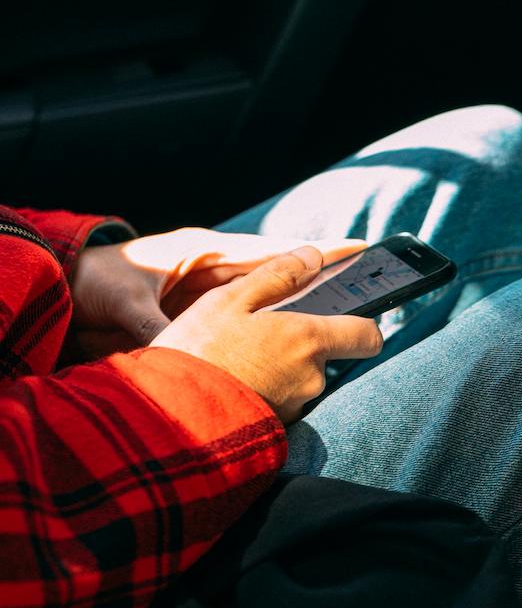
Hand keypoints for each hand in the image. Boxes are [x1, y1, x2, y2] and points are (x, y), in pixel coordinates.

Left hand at [69, 227, 367, 359]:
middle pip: (280, 277)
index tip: (357, 250)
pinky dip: (267, 334)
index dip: (315, 252)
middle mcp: (216, 272)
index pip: (271, 251)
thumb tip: (177, 357)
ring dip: (299, 310)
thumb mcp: (126, 299)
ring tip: (342, 324)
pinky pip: (244, 324)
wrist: (70, 286)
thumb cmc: (97, 280)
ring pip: (267, 302)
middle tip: (367, 290)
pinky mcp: (202, 317)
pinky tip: (290, 350)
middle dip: (321, 281)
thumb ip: (154, 326)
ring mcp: (211, 294)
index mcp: (205, 253)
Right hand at [150, 244, 382, 423]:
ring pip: (300, 379)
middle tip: (258, 334)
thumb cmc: (197, 351)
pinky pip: (280, 401)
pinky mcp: (276, 429)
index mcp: (307, 340)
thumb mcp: (229, 299)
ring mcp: (295, 407)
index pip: (367, 335)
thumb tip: (312, 255)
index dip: (361, 324)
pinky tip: (234, 382)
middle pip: (326, 356)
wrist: (168, 417)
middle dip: (300, 344)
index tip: (345, 316)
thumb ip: (276, 275)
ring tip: (238, 359)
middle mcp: (312, 378)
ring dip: (279, 367)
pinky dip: (265, 390)